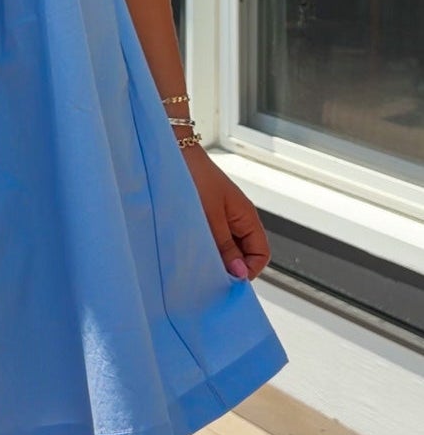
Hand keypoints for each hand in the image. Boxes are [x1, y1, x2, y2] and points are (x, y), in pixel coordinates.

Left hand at [182, 145, 270, 282]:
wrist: (174, 152)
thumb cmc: (194, 177)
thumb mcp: (210, 217)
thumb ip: (224, 246)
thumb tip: (239, 273)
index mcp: (246, 218)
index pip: (260, 254)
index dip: (249, 270)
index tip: (229, 281)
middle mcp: (237, 219)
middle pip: (244, 254)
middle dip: (230, 267)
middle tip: (209, 276)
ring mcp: (221, 218)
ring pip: (227, 248)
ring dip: (216, 258)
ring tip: (197, 262)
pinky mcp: (206, 216)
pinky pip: (213, 239)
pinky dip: (205, 248)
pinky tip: (190, 251)